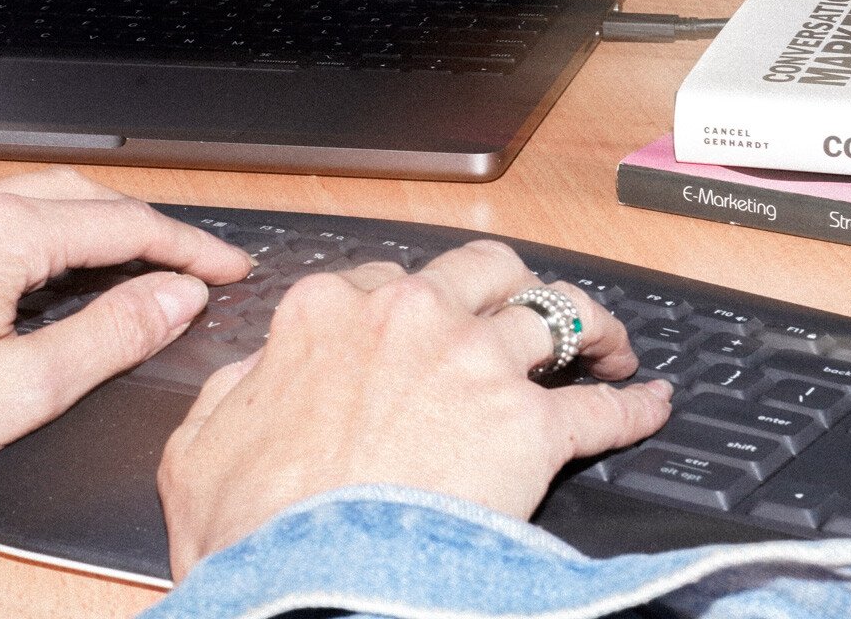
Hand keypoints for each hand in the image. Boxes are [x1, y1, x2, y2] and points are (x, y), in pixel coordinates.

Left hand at [0, 168, 250, 566]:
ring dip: (79, 227)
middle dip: (141, 226)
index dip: (189, 247)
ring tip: (116, 264)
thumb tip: (174, 295)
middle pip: (75, 199)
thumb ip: (108, 335)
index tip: (228, 268)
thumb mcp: (17, 391)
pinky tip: (13, 279)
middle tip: (187, 263)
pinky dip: (16, 239)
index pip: (124, 224)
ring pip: (15, 204)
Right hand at [157, 240, 672, 577]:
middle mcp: (413, 319)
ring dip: (586, 324)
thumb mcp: (200, 448)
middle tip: (524, 311)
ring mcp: (478, 365)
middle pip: (485, 270)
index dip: (416, 303)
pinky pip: (602, 408)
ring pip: (557, 312)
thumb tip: (252, 377)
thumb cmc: (256, 527)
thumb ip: (231, 393)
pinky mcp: (534, 426)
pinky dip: (634, 406)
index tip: (430, 324)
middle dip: (509, 286)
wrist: (311, 579)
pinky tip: (650, 405)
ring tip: (604, 344)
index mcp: (329, 315)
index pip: (388, 280)